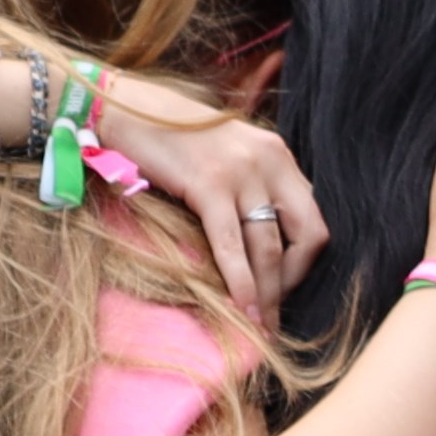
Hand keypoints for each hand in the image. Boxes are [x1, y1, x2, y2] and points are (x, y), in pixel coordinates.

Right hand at [94, 91, 333, 303]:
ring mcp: (241, 171)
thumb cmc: (169, 138)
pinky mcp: (209, 184)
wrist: (124, 109)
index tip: (281, 286)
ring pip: (269, 248)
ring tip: (260, 326)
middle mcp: (270, 161)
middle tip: (274, 315)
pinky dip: (240, 282)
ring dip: (267, 294)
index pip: (312, 219)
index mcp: (278, 156)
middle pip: (305, 236)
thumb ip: (250, 187)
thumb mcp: (226, 155)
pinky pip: (231, 245)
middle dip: (291, 284)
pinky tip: (242, 309)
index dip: (302, 261)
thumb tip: (258, 239)